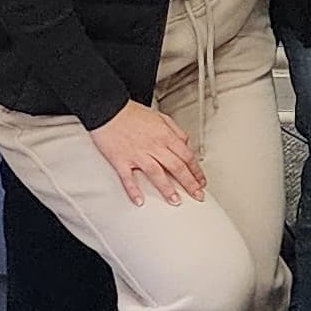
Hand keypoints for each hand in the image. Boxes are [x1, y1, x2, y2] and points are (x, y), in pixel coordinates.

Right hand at [86, 101, 204, 204]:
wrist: (108, 109)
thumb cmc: (132, 113)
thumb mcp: (161, 117)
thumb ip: (176, 131)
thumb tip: (186, 142)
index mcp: (165, 135)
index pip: (187, 156)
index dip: (196, 171)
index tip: (201, 182)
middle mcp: (154, 145)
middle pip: (176, 167)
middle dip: (189, 183)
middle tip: (197, 195)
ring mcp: (137, 154)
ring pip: (156, 174)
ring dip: (167, 189)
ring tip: (175, 201)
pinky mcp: (120, 160)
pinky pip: (128, 178)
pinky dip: (134, 190)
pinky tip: (140, 200)